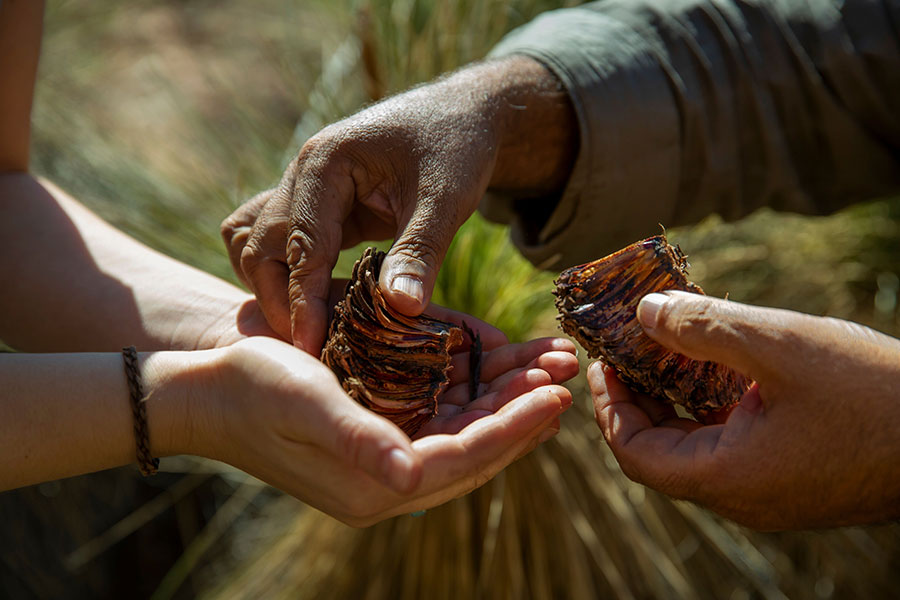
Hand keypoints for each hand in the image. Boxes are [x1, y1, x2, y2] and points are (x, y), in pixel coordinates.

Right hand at [193, 335, 576, 525]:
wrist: (209, 390)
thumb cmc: (253, 390)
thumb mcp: (306, 405)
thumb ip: (360, 441)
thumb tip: (410, 479)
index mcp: (372, 486)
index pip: (461, 459)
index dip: (511, 429)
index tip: (555, 397)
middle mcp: (386, 479)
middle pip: (473, 449)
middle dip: (522, 414)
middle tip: (566, 379)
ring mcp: (385, 458)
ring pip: (464, 433)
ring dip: (506, 403)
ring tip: (547, 370)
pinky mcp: (381, 435)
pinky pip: (442, 419)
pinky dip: (475, 396)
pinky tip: (501, 373)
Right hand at [221, 57, 576, 352]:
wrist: (461, 115)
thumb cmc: (456, 147)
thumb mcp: (447, 197)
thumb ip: (420, 252)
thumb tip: (401, 310)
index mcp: (325, 163)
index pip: (299, 243)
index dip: (302, 300)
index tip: (310, 347)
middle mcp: (301, 175)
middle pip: (261, 248)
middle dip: (281, 300)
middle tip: (318, 348)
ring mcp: (303, 191)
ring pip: (257, 247)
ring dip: (274, 288)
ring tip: (318, 328)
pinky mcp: (316, 209)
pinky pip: (278, 244)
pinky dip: (286, 275)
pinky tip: (322, 302)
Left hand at [588, 290, 899, 529]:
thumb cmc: (872, 390)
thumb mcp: (779, 344)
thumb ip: (702, 327)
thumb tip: (643, 311)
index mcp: (728, 478)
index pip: (635, 453)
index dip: (608, 405)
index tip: (602, 360)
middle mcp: (743, 497)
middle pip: (660, 454)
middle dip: (636, 399)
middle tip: (628, 349)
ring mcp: (770, 493)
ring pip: (696, 450)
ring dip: (674, 401)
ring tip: (667, 349)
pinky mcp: (794, 479)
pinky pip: (732, 448)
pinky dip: (711, 410)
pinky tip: (717, 368)